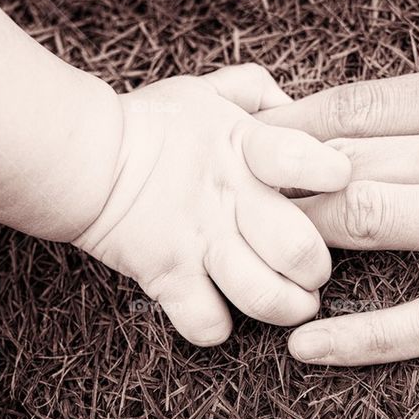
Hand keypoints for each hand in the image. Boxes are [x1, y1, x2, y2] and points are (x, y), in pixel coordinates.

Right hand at [73, 64, 350, 344]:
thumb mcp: (207, 92)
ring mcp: (198, 241)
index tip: (337, 180)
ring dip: (287, 307)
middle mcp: (229, 198)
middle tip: (313, 268)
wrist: (82, 155)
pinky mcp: (167, 276)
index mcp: (244, 147)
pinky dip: (218, 327)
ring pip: (263, 297)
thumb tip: (290, 103)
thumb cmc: (152, 123)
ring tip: (292, 302)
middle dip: (317, 268)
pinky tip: (223, 311)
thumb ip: (254, 91)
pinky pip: (206, 324)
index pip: (302, 159)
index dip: (328, 173)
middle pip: (297, 250)